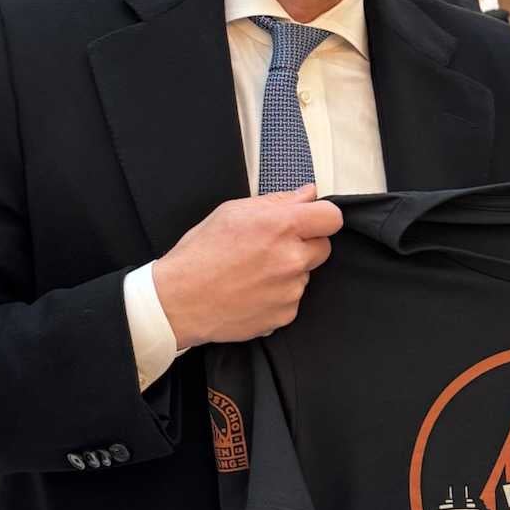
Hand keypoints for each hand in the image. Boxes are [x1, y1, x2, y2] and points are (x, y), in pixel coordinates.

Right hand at [152, 186, 343, 348]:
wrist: (178, 301)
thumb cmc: (199, 254)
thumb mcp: (232, 212)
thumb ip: (277, 202)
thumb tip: (307, 194)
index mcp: (281, 226)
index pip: (332, 217)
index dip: (321, 217)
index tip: (310, 221)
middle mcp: (291, 259)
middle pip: (323, 248)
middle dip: (305, 245)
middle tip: (273, 248)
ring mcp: (290, 290)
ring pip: (305, 275)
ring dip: (288, 272)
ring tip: (253, 272)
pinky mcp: (284, 315)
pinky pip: (292, 299)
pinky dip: (277, 296)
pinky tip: (251, 291)